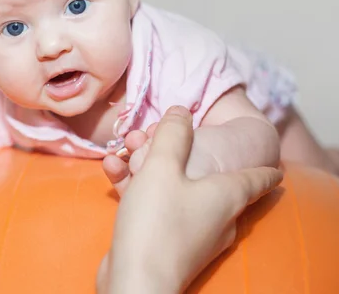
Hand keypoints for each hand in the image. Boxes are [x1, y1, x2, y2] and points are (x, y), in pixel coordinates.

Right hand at [97, 106, 282, 293]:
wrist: (136, 280)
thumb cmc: (157, 220)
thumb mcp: (163, 167)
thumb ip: (172, 134)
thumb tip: (181, 111)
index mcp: (227, 196)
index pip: (259, 178)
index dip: (266, 168)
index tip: (275, 166)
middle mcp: (216, 216)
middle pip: (206, 175)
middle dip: (177, 150)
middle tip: (153, 133)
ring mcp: (192, 232)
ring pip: (174, 188)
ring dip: (149, 164)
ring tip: (125, 146)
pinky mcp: (166, 243)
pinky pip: (157, 205)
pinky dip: (139, 187)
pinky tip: (112, 169)